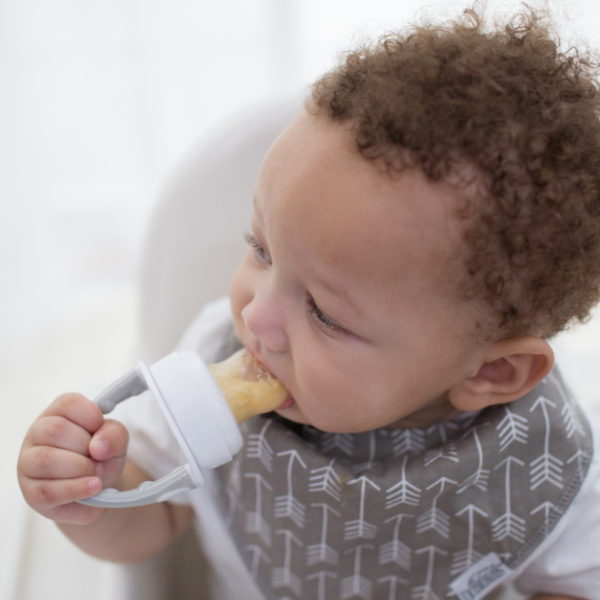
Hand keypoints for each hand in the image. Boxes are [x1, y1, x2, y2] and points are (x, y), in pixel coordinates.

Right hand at [17, 392, 128, 524]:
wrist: (98, 490)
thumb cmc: (102, 456)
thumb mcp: (116, 440)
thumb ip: (114, 434)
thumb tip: (98, 446)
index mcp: (58, 413)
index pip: (68, 403)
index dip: (91, 416)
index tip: (100, 429)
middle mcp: (37, 434)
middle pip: (55, 430)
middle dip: (85, 445)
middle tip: (99, 456)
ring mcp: (29, 463)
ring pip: (46, 459)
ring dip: (81, 467)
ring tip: (97, 473)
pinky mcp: (31, 492)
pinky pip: (48, 490)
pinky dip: (76, 489)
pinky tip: (93, 488)